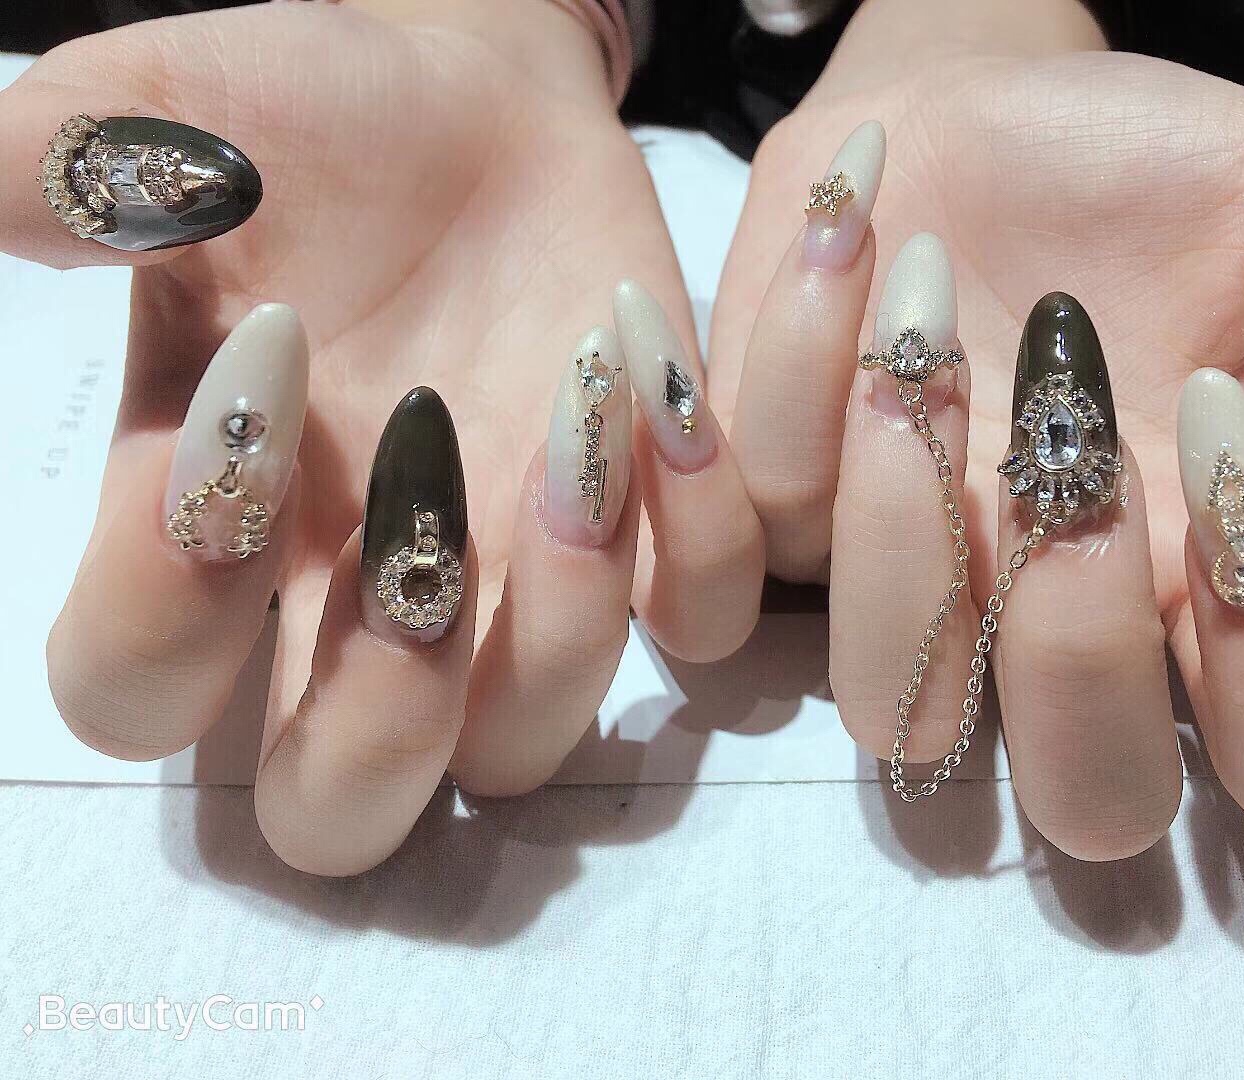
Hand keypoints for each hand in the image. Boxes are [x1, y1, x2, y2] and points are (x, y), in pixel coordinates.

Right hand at [31, 0, 763, 874]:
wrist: (472, 96)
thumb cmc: (303, 122)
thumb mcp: (166, 125)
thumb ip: (62, 175)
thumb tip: (28, 208)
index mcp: (214, 536)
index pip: (137, 694)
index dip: (170, 596)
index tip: (259, 373)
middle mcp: (353, 603)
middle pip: (338, 815)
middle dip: (377, 719)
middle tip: (411, 531)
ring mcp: (511, 587)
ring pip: (522, 753)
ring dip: (561, 617)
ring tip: (574, 416)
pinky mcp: (644, 536)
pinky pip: (693, 627)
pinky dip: (697, 539)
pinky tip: (656, 391)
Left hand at [710, 0, 1243, 858]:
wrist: (964, 116)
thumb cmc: (1134, 172)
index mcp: (1197, 568)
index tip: (1241, 468)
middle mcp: (1049, 615)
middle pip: (1088, 803)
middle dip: (1085, 655)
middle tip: (1086, 470)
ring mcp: (903, 582)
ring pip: (885, 709)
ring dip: (907, 535)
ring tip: (928, 345)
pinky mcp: (772, 516)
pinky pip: (736, 558)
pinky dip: (793, 389)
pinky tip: (855, 243)